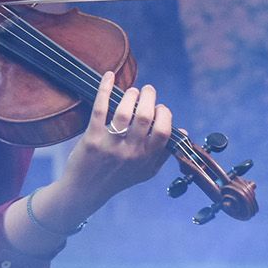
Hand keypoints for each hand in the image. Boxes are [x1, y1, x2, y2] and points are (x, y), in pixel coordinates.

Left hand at [58, 71, 173, 208]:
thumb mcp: (145, 171)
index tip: (159, 108)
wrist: (85, 191)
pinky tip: (109, 76)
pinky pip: (100, 109)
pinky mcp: (92, 139)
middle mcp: (131, 152)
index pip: (163, 130)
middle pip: (145, 116)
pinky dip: (105, 89)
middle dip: (149, 97)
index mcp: (146, 158)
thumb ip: (164, 153)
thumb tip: (182, 131)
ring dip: (131, 94)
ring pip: (125, 112)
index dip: (164, 114)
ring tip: (132, 91)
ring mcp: (111, 145)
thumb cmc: (117, 178)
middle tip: (147, 91)